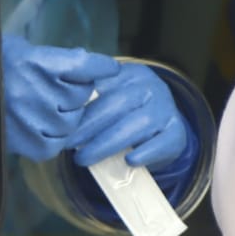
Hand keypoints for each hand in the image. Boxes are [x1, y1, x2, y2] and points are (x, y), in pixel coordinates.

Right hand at [2, 34, 120, 160]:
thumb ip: (59, 59)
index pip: (85, 66)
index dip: (100, 67)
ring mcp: (28, 119)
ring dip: (65, 116)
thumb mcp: (22, 49)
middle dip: (74, 93)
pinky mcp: (24, 143)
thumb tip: (97, 68)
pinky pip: (55, 144)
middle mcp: (33, 91)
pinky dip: (52, 138)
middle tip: (53, 90)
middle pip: (81, 96)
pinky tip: (38, 126)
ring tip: (42, 108)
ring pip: (71, 122)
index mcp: (34, 62)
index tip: (111, 69)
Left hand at [67, 63, 189, 168]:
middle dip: (89, 126)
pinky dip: (144, 152)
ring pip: (139, 124)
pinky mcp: (177, 133)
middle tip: (67, 144)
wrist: (161, 131)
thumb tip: (56, 107)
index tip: (59, 121)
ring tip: (84, 158)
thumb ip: (86, 99)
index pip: (103, 83)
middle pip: (120, 104)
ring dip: (108, 143)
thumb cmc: (124, 115)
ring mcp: (168, 109)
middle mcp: (153, 87)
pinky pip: (162, 142)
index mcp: (131, 74)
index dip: (80, 103)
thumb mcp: (108, 98)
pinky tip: (128, 161)